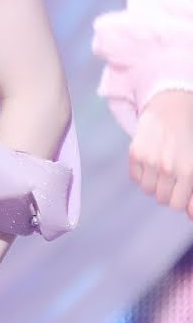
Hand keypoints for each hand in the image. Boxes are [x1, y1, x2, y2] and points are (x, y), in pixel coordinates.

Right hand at [129, 89, 192, 215]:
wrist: (173, 106)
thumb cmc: (190, 137)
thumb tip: (191, 217)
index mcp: (189, 170)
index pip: (177, 205)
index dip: (179, 198)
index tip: (182, 188)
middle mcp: (169, 167)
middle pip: (161, 199)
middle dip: (167, 191)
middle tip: (173, 175)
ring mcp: (150, 160)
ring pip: (148, 190)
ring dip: (154, 183)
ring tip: (162, 166)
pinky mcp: (135, 153)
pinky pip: (135, 178)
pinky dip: (142, 173)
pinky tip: (151, 159)